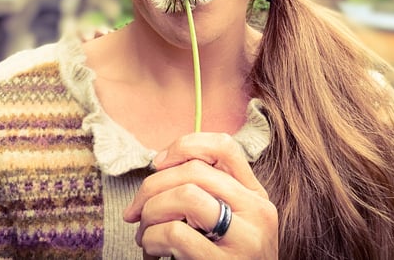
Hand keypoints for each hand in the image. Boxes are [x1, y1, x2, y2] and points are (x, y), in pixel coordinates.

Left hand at [123, 132, 277, 259]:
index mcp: (256, 197)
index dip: (184, 145)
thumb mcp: (227, 225)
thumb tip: (159, 169)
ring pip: (186, 195)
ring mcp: (246, 239)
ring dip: (151, 213)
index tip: (157, 164)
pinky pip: (177, 234)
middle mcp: (258, 212)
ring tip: (145, 235)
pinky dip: (153, 240)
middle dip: (152, 187)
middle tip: (135, 212)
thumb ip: (208, 195)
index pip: (224, 147)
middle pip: (195, 171)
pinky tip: (153, 253)